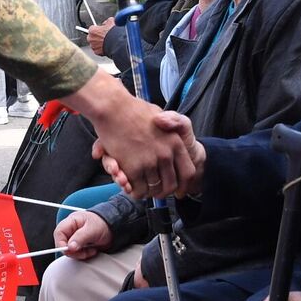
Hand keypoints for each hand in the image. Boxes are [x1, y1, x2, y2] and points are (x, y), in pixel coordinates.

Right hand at [53, 211, 112, 259]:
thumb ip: (80, 238)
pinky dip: (84, 255)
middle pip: (63, 243)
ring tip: (91, 250)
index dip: (60, 243)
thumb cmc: (103, 224)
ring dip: (80, 254)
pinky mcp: (80, 245)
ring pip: (70, 251)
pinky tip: (92, 251)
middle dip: (73, 251)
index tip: (68, 250)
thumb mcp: (92, 230)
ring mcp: (75, 238)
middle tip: (84, 252)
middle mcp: (71, 230)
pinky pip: (77, 254)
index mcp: (71, 221)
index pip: (59, 233)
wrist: (115, 228)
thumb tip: (69, 247)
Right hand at [67, 76, 194, 197]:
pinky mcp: (133, 168)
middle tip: (157, 193)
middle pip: (170, 185)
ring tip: (144, 191)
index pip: (188, 173)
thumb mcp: (161, 113)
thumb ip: (172, 123)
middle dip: (163, 192)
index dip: (183, 185)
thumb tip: (175, 138)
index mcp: (176, 142)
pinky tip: (131, 187)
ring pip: (153, 189)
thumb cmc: (134, 110)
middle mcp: (165, 154)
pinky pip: (137, 189)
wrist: (113, 107)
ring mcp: (149, 162)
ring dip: (148, 193)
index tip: (179, 191)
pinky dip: (134, 191)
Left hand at [86, 18, 113, 55]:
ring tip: (107, 42)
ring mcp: (93, 46)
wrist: (117, 43)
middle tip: (104, 36)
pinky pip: (98, 50)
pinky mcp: (97, 52)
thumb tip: (107, 22)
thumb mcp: (111, 21)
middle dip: (97, 37)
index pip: (92, 28)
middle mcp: (90, 38)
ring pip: (95, 44)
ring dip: (99, 43)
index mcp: (92, 30)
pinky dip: (102, 49)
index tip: (101, 30)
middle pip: (92, 37)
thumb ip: (107, 21)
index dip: (98, 29)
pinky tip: (107, 46)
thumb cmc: (113, 33)